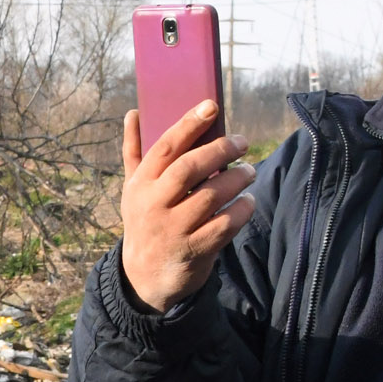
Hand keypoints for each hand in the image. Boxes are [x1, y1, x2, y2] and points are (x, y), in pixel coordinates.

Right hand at [119, 104, 255, 312]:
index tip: (211, 106)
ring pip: (212, 196)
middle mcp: (154, 205)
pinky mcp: (194, 250)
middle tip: (242, 142)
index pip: (165, 147)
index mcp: (140, 185)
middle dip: (220, 150)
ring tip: (249, 170)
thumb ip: (134, 151)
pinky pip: (225, 225)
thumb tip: (133, 113)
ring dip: (236, 179)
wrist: (144, 275)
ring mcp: (174, 229)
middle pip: (189, 169)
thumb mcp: (133, 188)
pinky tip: (247, 200)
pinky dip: (241, 210)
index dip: (188, 124)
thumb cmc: (145, 219)